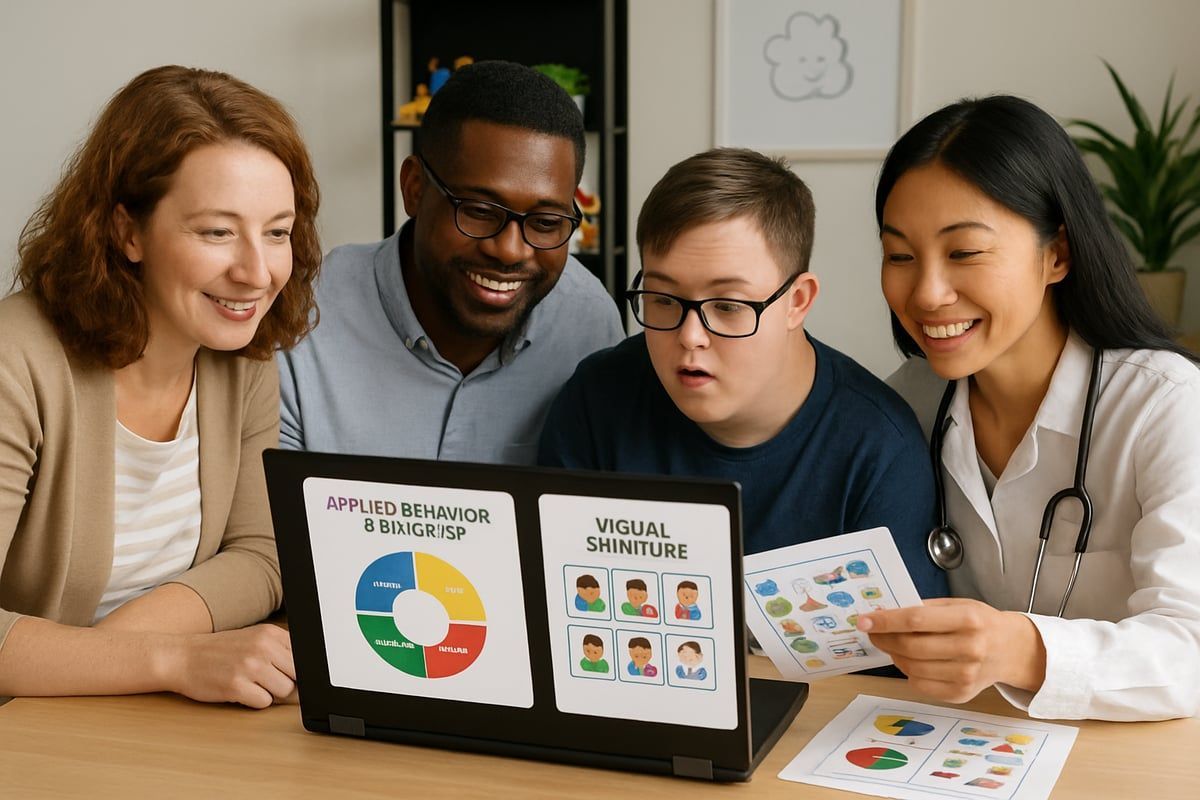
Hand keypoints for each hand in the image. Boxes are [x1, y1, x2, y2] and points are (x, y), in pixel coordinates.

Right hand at [161, 624, 295, 708]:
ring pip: (285, 691)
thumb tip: (307, 675)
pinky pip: (264, 703)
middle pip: (298, 676)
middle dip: (286, 683)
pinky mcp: (236, 686)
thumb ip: (280, 651)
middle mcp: (263, 647)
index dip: (297, 670)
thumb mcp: (254, 640)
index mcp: (270, 633)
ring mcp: (250, 666)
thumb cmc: (218, 651)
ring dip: (271, 693)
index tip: (287, 674)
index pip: (304, 657)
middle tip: (266, 681)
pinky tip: (240, 691)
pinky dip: (255, 702)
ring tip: (252, 684)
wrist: (180, 657)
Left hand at [857, 598, 1045, 702]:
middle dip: (884, 638)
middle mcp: (970, 649)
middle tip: (873, 631)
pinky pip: (920, 684)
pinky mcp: (961, 694)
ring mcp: (967, 675)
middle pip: (911, 646)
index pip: (916, 620)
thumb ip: (923, 608)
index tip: (864, 620)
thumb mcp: (957, 605)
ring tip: (891, 644)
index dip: (886, 621)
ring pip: (912, 667)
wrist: (1012, 650)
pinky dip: (907, 671)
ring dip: (893, 655)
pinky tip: (909, 660)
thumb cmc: (980, 623)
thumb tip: (884, 614)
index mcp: (969, 620)